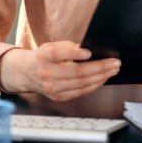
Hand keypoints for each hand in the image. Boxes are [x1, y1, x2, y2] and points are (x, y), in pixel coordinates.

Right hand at [0, 41, 120, 100]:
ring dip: (101, 77)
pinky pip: (80, 92)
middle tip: (115, 63)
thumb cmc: (43, 57)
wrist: (27, 73)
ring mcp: (52, 88)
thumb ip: (67, 47)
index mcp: (44, 56)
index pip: (58, 53)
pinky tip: (102, 79)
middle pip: (77, 72)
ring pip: (81, 84)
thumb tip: (88, 51)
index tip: (88, 52)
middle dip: (99, 67)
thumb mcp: (51, 46)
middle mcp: (47, 73)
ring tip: (113, 70)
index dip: (74, 53)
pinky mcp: (58, 96)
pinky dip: (94, 85)